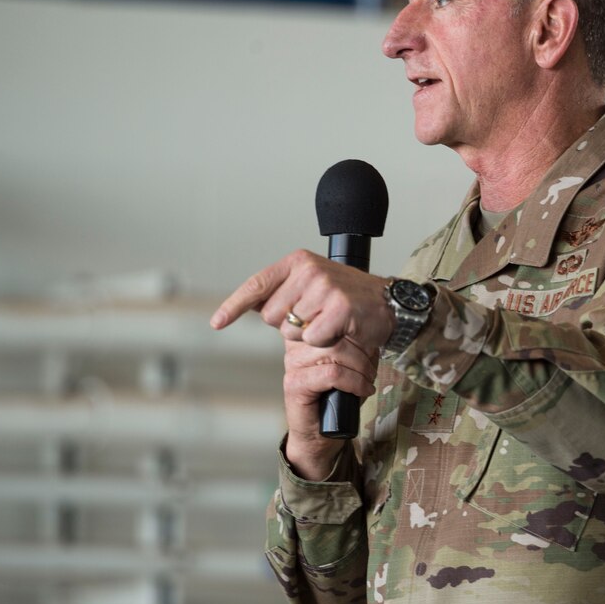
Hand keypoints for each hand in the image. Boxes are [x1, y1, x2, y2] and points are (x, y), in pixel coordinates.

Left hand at [210, 249, 394, 352]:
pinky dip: (323, 341)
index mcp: (298, 262)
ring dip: (308, 335)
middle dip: (289, 325)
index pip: (257, 285)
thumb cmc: (346, 297)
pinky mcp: (339, 308)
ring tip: (329, 321)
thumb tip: (247, 305)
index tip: (217, 322)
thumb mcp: (310, 285)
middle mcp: (309, 271)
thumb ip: (281, 293)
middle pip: (271, 316)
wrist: (387, 303)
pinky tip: (339, 330)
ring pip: (291, 331)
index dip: (233, 305)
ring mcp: (325, 288)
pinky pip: (311, 339)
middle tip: (315, 317)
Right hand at [281, 337, 378, 479]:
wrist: (321, 434)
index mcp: (307, 333)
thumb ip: (357, 344)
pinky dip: (354, 382)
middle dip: (362, 352)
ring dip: (360, 368)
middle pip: (336, 334)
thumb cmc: (337, 396)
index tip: (370, 348)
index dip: (357, 332)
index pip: (333, 318)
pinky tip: (362, 390)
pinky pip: (332, 373)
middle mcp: (296, 345)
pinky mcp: (295, 384)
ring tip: (367, 380)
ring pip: (336, 352)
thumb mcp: (352, 362)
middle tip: (371, 369)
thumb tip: (374, 329)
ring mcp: (292, 364)